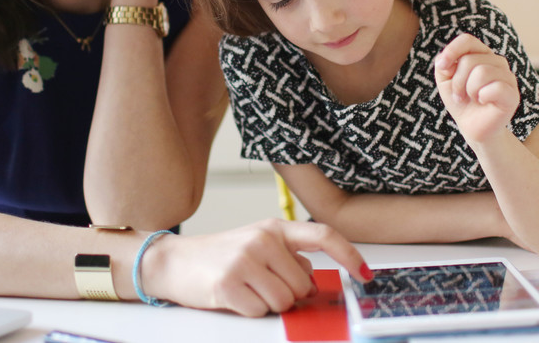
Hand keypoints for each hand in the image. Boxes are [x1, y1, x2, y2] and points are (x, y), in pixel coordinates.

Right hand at [140, 219, 370, 316]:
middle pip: (302, 286)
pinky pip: (260, 312)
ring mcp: (244, 261)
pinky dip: (249, 311)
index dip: (349, 255)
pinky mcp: (228, 284)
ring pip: (284, 302)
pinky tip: (233, 296)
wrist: (174, 261)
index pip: (323, 236)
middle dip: (288, 294)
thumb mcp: (258, 245)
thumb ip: (288, 258)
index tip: (365, 274)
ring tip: (246, 289)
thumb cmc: (220, 255)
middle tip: (261, 285)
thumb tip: (313, 283)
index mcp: (274, 227)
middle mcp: (262, 240)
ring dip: (268, 304)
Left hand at [434, 33, 519, 142]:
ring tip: (471, 98)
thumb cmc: (461, 100)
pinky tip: (484, 102)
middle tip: (460, 95)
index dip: (452, 51)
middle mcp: (498, 62)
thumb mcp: (445, 80)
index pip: (468, 40)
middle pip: (469, 60)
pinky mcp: (512, 95)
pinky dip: (482, 97)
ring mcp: (508, 77)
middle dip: (457, 81)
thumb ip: (443, 63)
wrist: (472, 127)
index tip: (442, 67)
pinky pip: (494, 88)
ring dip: (468, 90)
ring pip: (481, 72)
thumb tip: (445, 58)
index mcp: (482, 54)